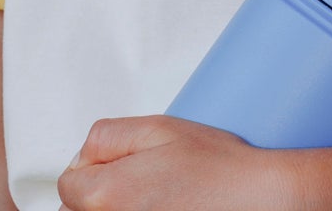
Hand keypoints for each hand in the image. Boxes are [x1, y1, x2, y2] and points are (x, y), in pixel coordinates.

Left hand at [57, 116, 301, 210]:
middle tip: (143, 183)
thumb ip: (105, 137)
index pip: (69, 185)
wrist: (263, 201)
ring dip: (116, 208)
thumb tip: (80, 158)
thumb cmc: (219, 167)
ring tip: (156, 199)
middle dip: (100, 195)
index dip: (93, 169)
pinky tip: (166, 207)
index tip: (122, 166)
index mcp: (105, 196)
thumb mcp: (158, 128)